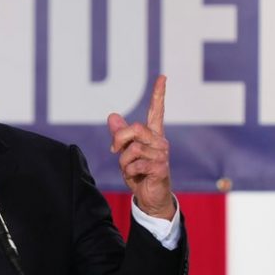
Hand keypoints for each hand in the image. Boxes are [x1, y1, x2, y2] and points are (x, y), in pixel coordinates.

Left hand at [109, 75, 174, 219]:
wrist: (150, 197)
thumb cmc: (139, 173)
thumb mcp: (125, 152)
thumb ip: (120, 135)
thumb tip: (112, 115)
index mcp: (153, 135)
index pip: (157, 111)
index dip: (159, 94)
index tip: (162, 77)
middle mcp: (160, 142)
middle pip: (136, 128)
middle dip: (120, 138)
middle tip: (114, 150)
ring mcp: (162, 155)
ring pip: (133, 149)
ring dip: (123, 161)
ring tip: (128, 169)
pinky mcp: (161, 168)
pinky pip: (137, 164)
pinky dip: (129, 172)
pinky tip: (135, 176)